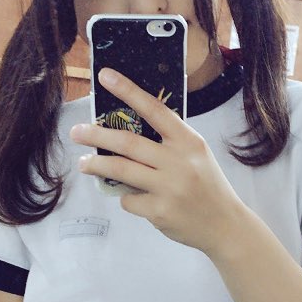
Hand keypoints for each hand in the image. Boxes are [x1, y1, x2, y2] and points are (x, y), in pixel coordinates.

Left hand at [70, 68, 242, 254]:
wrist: (225, 225)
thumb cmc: (207, 186)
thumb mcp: (196, 156)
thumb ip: (169, 142)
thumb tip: (125, 132)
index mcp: (189, 142)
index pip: (155, 109)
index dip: (128, 91)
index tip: (105, 77)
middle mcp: (179, 162)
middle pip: (128, 143)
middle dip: (96, 135)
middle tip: (77, 132)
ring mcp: (169, 188)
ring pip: (121, 170)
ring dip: (96, 165)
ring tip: (83, 163)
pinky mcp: (159, 211)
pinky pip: (129, 200)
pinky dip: (127, 198)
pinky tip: (137, 199)